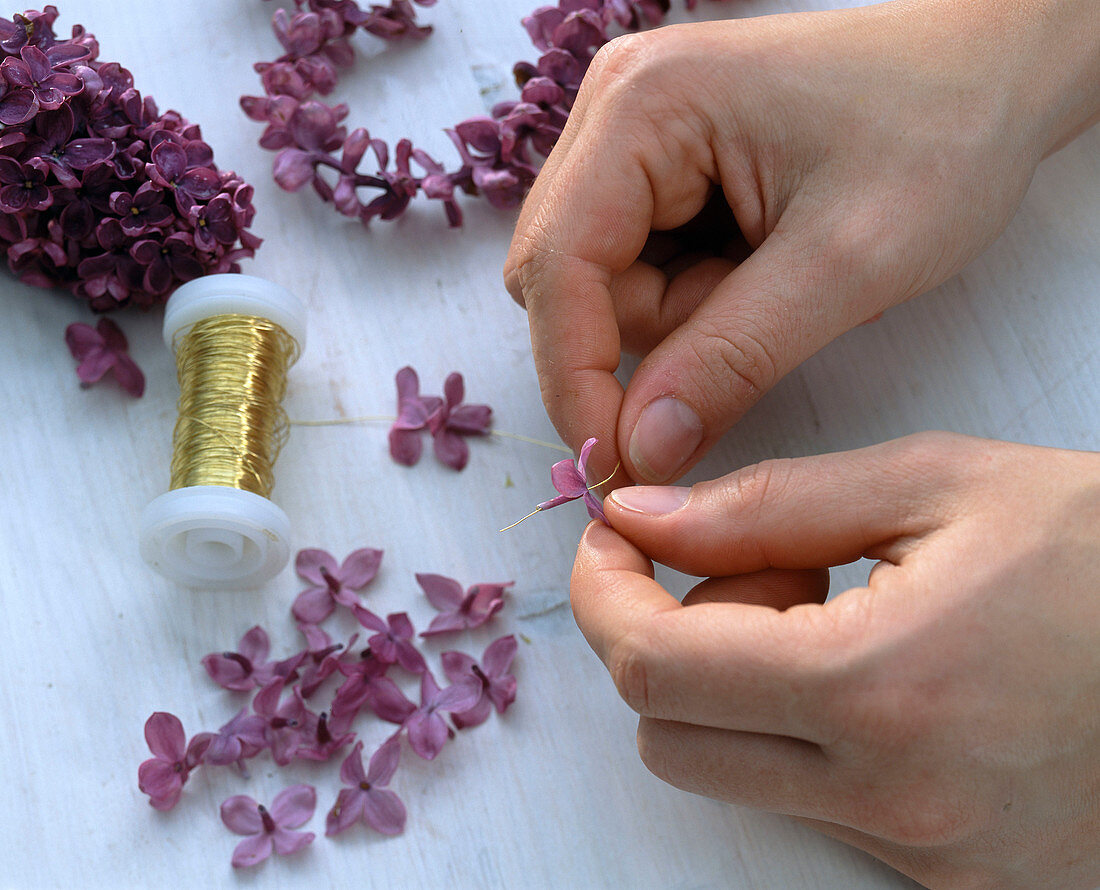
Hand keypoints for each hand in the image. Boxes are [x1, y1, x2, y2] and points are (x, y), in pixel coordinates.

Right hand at [504, 1, 1098, 482]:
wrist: (994, 71)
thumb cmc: (942, 133)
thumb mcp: (845, 264)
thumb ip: (729, 362)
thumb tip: (638, 451)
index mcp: (643, 106)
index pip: (555, 267)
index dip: (574, 378)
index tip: (618, 465)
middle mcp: (615, 107)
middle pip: (566, 278)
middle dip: (646, 338)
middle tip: (747, 339)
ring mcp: (633, 132)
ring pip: (602, 283)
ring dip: (680, 320)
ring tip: (777, 285)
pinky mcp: (659, 160)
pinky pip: (639, 266)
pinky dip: (693, 296)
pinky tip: (760, 270)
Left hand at [571, 433, 1099, 888]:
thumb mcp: (937, 485)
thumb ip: (769, 506)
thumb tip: (644, 520)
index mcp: (878, 688)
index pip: (654, 667)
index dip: (603, 596)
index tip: (610, 542)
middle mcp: (890, 799)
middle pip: (670, 734)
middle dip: (669, 638)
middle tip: (755, 566)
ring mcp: (921, 856)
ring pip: (732, 772)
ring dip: (735, 687)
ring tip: (833, 612)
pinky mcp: (948, 878)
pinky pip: (809, 804)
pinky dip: (799, 732)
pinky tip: (875, 671)